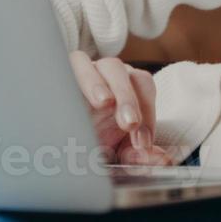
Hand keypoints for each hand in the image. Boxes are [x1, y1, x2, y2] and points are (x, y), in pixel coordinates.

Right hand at [69, 51, 174, 165]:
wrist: (57, 147)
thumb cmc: (91, 145)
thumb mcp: (115, 155)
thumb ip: (138, 156)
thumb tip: (162, 159)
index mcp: (131, 93)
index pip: (146, 91)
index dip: (147, 114)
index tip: (142, 143)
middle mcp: (116, 79)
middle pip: (133, 77)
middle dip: (131, 100)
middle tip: (129, 124)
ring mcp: (93, 71)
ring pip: (109, 66)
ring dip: (111, 85)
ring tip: (104, 103)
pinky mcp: (67, 70)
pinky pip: (76, 62)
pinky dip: (83, 75)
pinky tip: (79, 94)